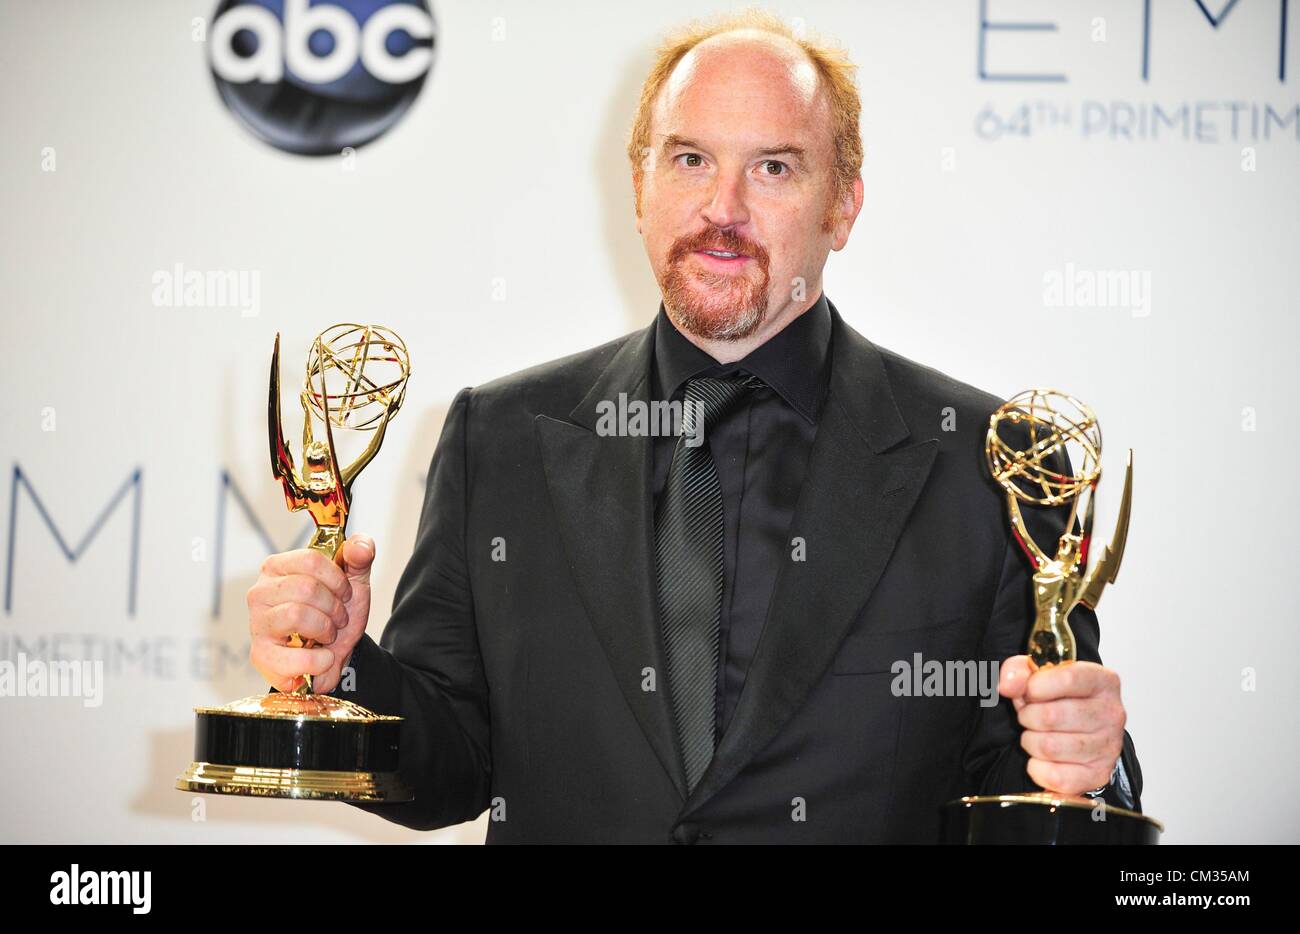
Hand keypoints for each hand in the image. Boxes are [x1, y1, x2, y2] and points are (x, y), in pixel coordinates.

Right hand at [247, 535, 376, 694]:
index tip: (344, 593)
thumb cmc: (334, 614)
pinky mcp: (260, 655)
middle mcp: (260, 593)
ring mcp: (257, 624)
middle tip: (337, 618)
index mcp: (278, 567)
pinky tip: (322, 657)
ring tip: (327, 635)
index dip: (337, 579)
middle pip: (306, 588)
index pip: (310, 560)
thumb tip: (360, 547)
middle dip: (334, 607)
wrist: (333, 654)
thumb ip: (360, 556)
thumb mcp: (354, 581)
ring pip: (297, 615)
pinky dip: (319, 660)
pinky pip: (295, 657)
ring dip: (325, 629)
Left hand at [998, 656, 1125, 795]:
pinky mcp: (1098, 774)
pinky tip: (1043, 757)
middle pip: (1051, 716)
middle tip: (1031, 716)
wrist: (1074, 727)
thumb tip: (1008, 685)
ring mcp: (1108, 747)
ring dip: (1031, 741)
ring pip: (1049, 748)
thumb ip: (1018, 670)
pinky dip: (1038, 768)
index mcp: (1102, 681)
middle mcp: (1111, 714)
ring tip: (1038, 734)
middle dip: (1028, 716)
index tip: (1028, 691)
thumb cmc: (1057, 698)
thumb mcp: (1037, 673)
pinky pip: (1055, 777)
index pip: (1068, 679)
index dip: (1036, 687)